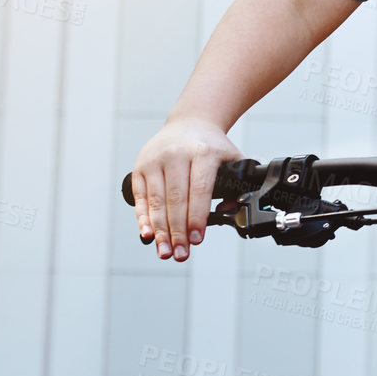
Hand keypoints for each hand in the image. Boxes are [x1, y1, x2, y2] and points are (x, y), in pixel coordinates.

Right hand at [130, 117, 241, 261]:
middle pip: (176, 199)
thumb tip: (229, 212)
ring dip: (160, 230)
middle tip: (180, 253)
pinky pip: (141, 197)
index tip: (197, 239)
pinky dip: (143, 217)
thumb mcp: (232, 158)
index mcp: (203, 152)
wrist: (190, 122)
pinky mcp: (140, 167)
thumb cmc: (212, 146)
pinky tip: (147, 234)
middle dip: (178, 230)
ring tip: (165, 251)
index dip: (197, 216)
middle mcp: (177, 154)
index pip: (200, 189)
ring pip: (157, 201)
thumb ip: (236, 185)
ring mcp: (155, 160)